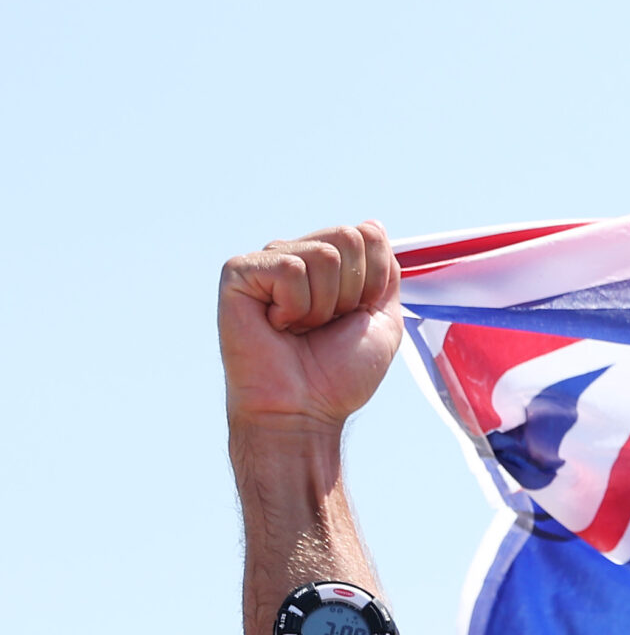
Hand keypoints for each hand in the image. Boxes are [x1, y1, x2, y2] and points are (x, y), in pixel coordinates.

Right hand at [219, 222, 403, 433]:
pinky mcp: (239, 273)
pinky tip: (276, 325)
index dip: (373, 281)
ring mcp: (266, 262)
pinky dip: (294, 307)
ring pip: (323, 255)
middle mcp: (295, 256)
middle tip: (325, 325)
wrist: (305, 409)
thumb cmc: (340, 374)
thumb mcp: (382, 319)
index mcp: (327, 266)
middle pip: (348, 237)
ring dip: (323, 305)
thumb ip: (385, 273)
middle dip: (351, 292)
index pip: (368, 234)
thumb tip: (372, 225)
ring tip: (299, 329)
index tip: (354, 316)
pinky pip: (289, 269)